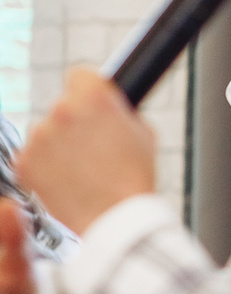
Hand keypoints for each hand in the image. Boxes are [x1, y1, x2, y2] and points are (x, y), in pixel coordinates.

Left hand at [19, 69, 154, 236]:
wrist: (114, 219)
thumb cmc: (134, 180)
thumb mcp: (143, 133)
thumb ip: (119, 113)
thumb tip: (108, 109)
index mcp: (94, 97)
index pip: (81, 75)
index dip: (89, 92)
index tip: (92, 107)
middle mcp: (61, 110)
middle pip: (62, 108)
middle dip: (73, 124)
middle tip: (92, 150)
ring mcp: (38, 136)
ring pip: (46, 134)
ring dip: (58, 148)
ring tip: (81, 173)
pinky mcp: (23, 160)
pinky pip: (32, 158)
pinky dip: (45, 169)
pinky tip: (66, 182)